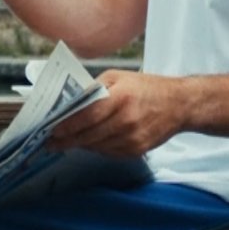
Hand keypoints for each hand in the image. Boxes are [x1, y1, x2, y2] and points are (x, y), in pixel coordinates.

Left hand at [47, 71, 187, 157]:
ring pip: (96, 146)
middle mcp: (126, 120)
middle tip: (49, 142)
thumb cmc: (146, 87)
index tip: (51, 130)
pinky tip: (89, 141)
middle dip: (66, 140)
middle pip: (88, 135)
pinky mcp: (136, 150)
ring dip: (80, 144)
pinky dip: (96, 147)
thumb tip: (70, 103)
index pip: (87, 115)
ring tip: (65, 141)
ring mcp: (132, 138)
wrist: (179, 105)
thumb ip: (94, 89)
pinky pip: (108, 152)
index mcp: (121, 97)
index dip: (68, 125)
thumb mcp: (118, 77)